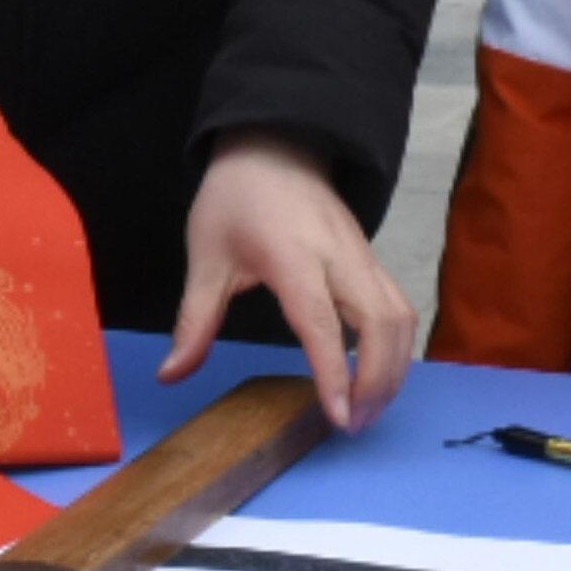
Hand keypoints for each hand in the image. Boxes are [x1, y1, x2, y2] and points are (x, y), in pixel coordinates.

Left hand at [167, 132, 416, 431]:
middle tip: (353, 425)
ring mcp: (363, 256)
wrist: (274, 144)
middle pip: (381, 322)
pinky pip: (398, 307)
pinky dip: (397, 347)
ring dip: (393, 368)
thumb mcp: (206, 256)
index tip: (338, 418)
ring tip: (368, 410)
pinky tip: (377, 377)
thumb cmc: (235, 199)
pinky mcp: (372, 260)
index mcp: (293, 256)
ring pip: (400, 317)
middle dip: (377, 380)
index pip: (322, 322)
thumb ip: (194, 319)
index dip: (333, 372)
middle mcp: (339, 257)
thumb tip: (170, 374)